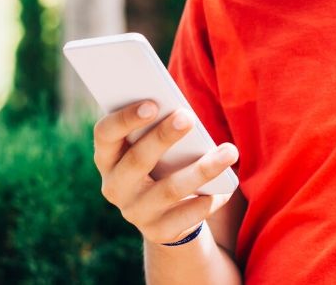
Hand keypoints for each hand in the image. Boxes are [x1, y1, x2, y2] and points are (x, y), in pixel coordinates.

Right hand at [93, 100, 238, 244]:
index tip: (152, 104)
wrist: (167, 213)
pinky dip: (207, 201)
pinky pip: (186, 216)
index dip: (125, 118)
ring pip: (169, 189)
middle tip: (188, 117)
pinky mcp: (158, 232)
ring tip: (229, 151)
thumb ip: (158, 128)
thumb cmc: (163, 162)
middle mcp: (114, 186)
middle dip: (163, 137)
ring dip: (201, 169)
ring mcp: (134, 212)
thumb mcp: (155, 146)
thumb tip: (182, 113)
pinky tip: (225, 188)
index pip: (105, 134)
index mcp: (108, 157)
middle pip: (137, 160)